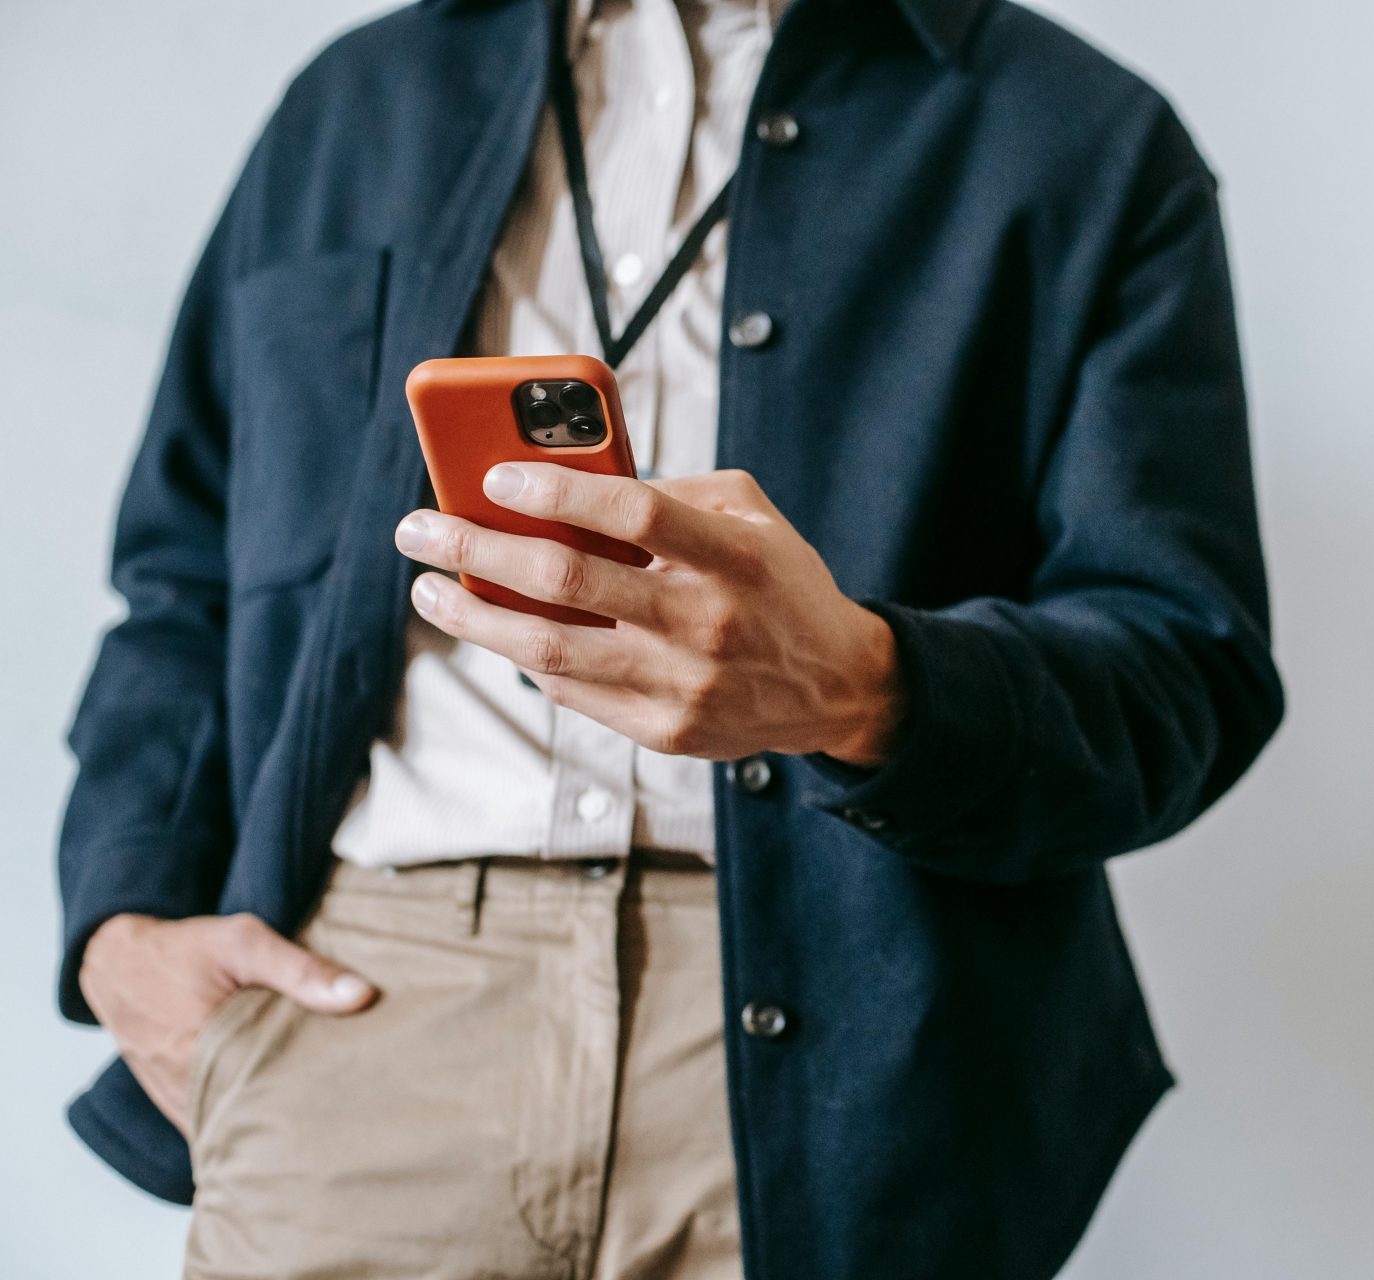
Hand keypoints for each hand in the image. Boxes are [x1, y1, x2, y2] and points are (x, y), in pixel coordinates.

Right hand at [78, 913, 377, 1133]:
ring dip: (268, 1128)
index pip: (272, 1102)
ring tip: (322, 1127)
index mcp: (205, 1052)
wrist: (116, 962)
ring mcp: (176, 1100)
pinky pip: (211, 1126)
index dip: (315, 1109)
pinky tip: (278, 1120)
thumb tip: (362, 996)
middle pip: (256, 1124)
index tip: (356, 1109)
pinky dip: (241, 1125)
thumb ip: (302, 970)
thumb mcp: (244, 942)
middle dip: (300, 1126)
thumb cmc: (184, 949)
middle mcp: (187, 1088)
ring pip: (232, 1132)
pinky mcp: (172, 1101)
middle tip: (349, 1124)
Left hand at [394, 466, 905, 765]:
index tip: (493, 476)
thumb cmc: (781, 585)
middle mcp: (708, 623)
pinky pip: (572, 692)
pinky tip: (496, 629)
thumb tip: (573, 479)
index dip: (558, 492)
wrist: (836, 686)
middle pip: (569, 581)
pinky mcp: (665, 731)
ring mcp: (683, 685)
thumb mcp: (753, 516)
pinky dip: (525, 657)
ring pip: (550, 650)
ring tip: (429, 590)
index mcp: (736, 557)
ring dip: (475, 617)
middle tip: (420, 528)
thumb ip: (675, 491)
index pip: (635, 514)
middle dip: (477, 549)